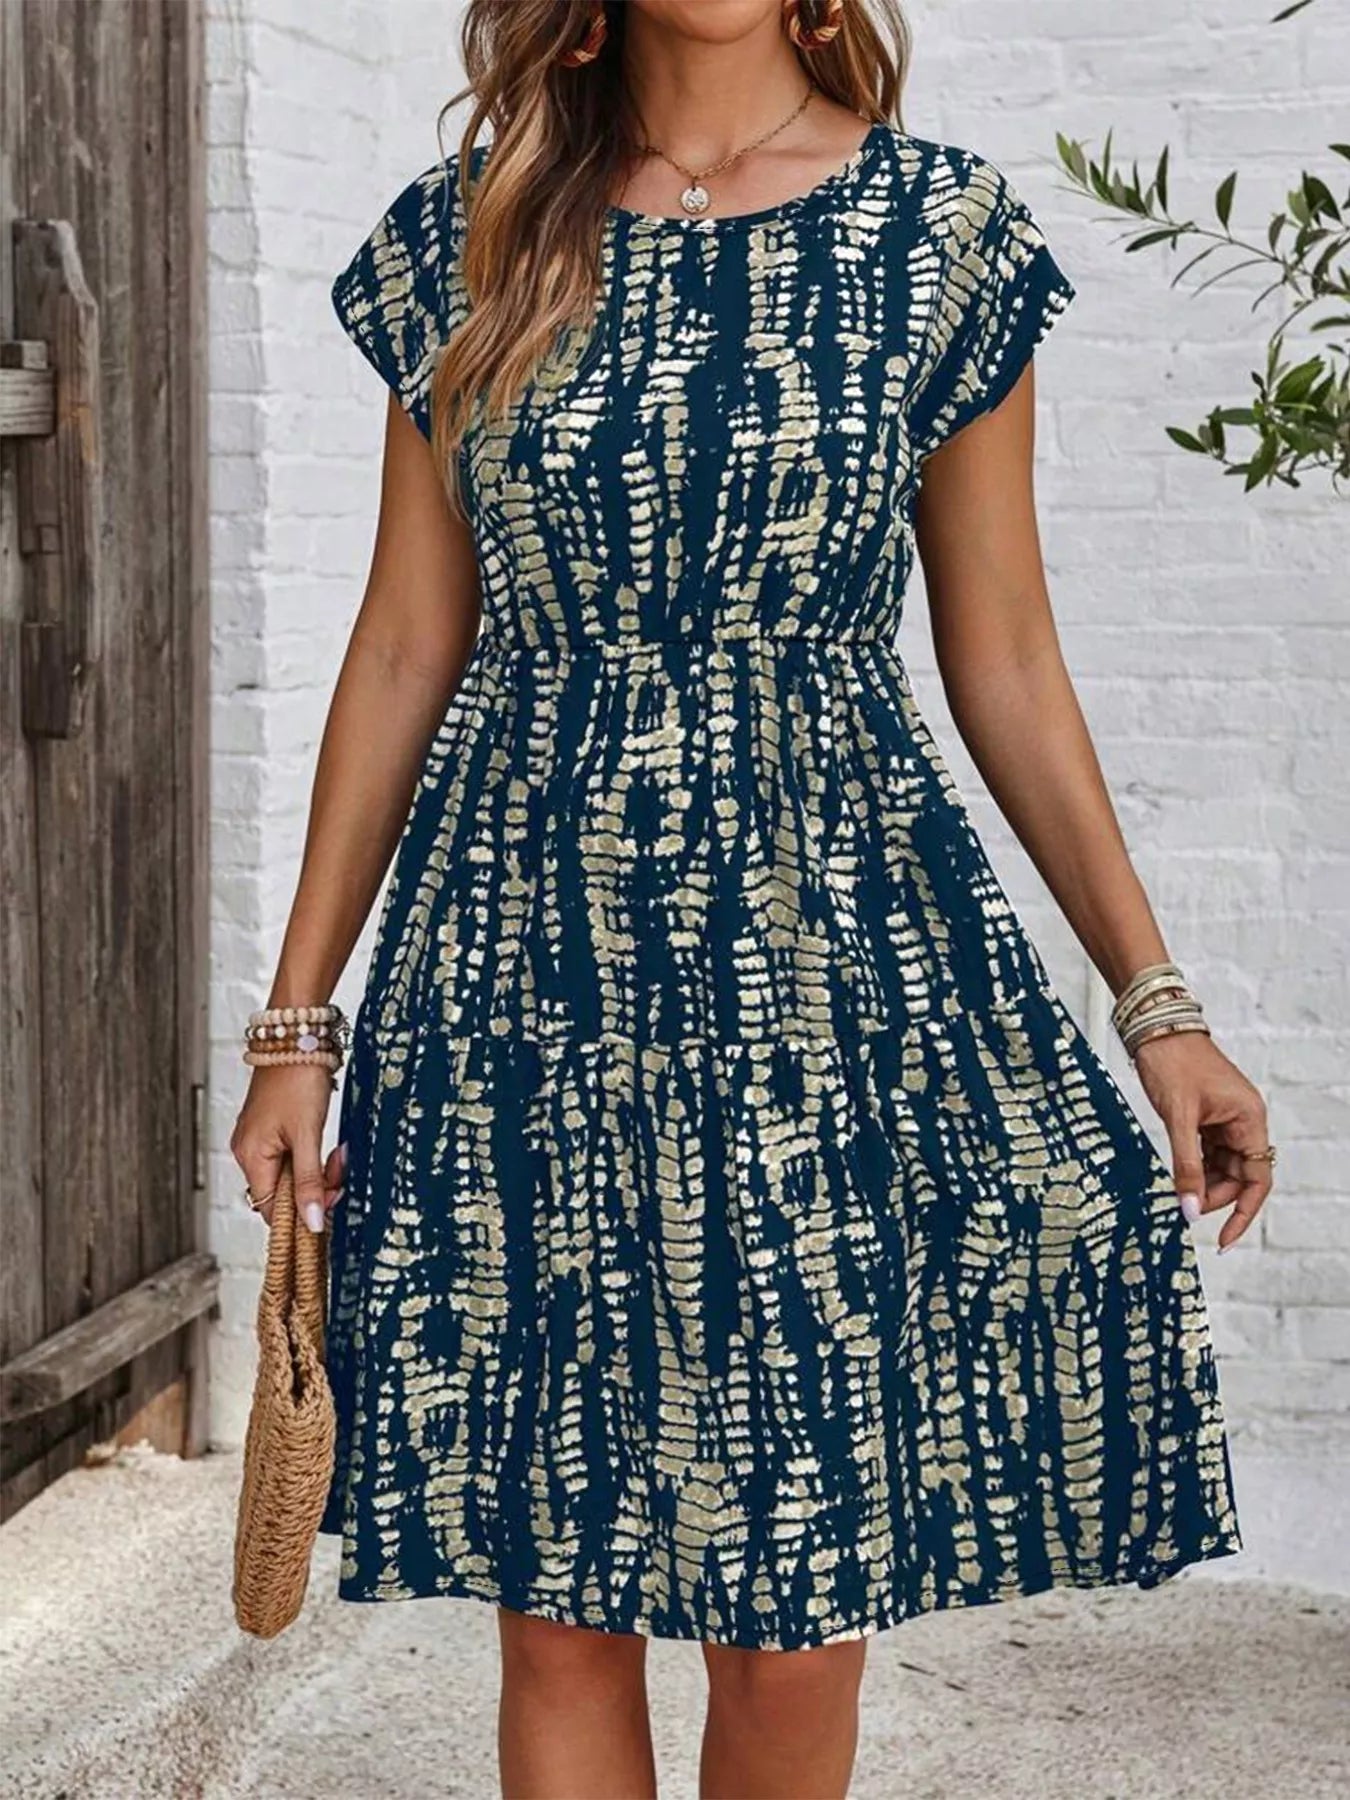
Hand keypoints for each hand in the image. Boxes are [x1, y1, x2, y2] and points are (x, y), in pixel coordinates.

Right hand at [230, 1064, 346, 1232]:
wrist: (298, 1036)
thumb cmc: (297, 1078)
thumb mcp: (308, 1135)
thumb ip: (309, 1181)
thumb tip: (312, 1222)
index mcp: (251, 1157)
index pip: (271, 1210)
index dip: (301, 1214)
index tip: (331, 1205)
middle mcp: (248, 1151)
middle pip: (283, 1193)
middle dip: (316, 1187)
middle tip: (339, 1170)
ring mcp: (259, 1139)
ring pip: (291, 1174)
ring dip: (318, 1170)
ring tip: (337, 1154)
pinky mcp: (272, 1128)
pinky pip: (293, 1156)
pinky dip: (312, 1155)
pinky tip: (328, 1146)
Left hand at [1132, 1032, 1272, 1251]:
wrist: (1155, 1026)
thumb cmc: (1172, 1061)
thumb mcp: (1178, 1118)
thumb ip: (1185, 1166)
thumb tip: (1190, 1208)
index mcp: (1249, 1119)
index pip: (1258, 1178)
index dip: (1243, 1212)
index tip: (1224, 1239)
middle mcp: (1244, 1120)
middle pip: (1240, 1175)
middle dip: (1215, 1196)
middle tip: (1186, 1210)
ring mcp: (1225, 1119)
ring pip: (1222, 1166)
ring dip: (1204, 1184)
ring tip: (1180, 1195)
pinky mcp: (1206, 1116)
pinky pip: (1207, 1152)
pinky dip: (1194, 1168)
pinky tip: (1179, 1178)